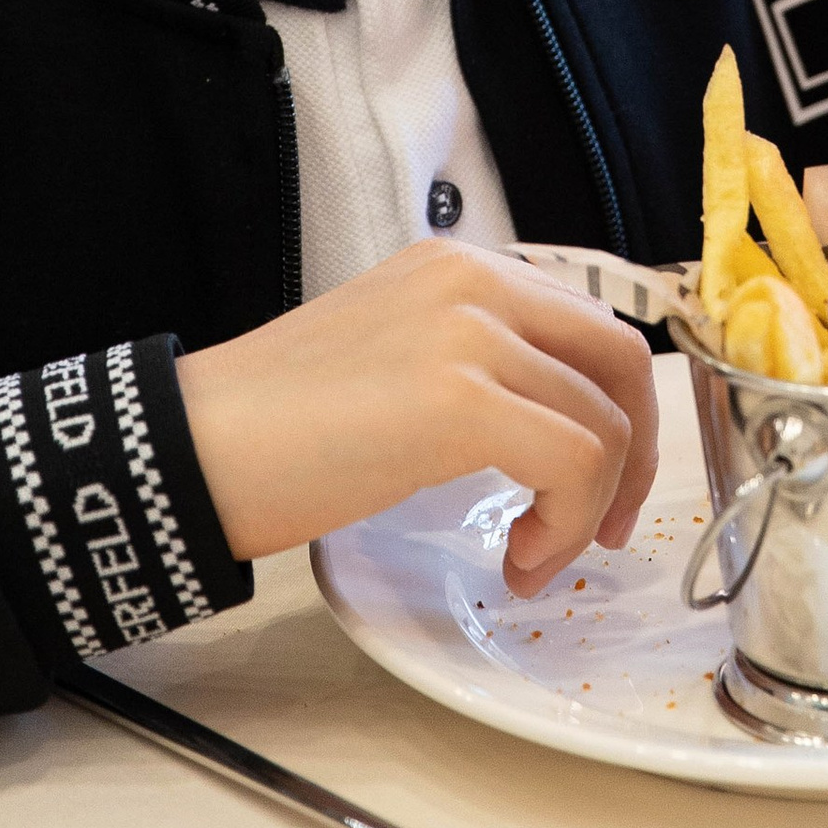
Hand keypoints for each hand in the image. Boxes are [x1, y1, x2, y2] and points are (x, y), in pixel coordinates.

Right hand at [175, 240, 658, 594]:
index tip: (600, 484)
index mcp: (459, 266)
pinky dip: (565, 525)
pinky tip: (517, 561)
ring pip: (605, 421)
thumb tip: (551, 423)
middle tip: (604, 526)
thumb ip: (475, 364)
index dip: (617, 411)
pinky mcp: (460, 399)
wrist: (192, 447)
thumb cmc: (275, 427)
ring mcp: (470, 333)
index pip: (589, 324)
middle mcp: (474, 280)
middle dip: (635, 453)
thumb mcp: (397, 358)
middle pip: (621, 358)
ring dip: (589, 509)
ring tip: (531, 558)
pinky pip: (575, 462)